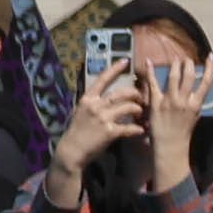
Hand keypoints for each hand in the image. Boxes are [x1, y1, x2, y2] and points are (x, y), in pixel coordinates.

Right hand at [49, 53, 149, 200]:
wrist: (71, 151)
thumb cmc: (77, 131)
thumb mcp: (81, 111)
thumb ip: (93, 102)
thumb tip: (105, 93)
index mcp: (88, 99)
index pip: (103, 79)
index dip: (115, 69)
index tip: (125, 60)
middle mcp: (95, 106)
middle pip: (122, 93)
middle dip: (135, 94)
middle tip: (140, 98)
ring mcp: (102, 119)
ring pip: (128, 107)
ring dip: (138, 109)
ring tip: (140, 113)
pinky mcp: (109, 132)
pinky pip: (129, 127)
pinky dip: (137, 129)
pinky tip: (141, 130)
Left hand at [142, 56, 201, 195]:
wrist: (170, 145)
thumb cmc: (183, 131)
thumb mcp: (195, 115)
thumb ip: (196, 99)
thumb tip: (198, 86)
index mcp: (196, 104)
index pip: (207, 82)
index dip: (210, 67)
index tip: (211, 57)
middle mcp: (184, 101)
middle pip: (189, 75)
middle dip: (189, 63)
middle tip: (187, 59)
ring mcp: (169, 101)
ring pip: (174, 76)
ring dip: (176, 64)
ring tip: (176, 60)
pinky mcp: (156, 103)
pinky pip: (153, 83)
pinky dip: (150, 71)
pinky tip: (149, 62)